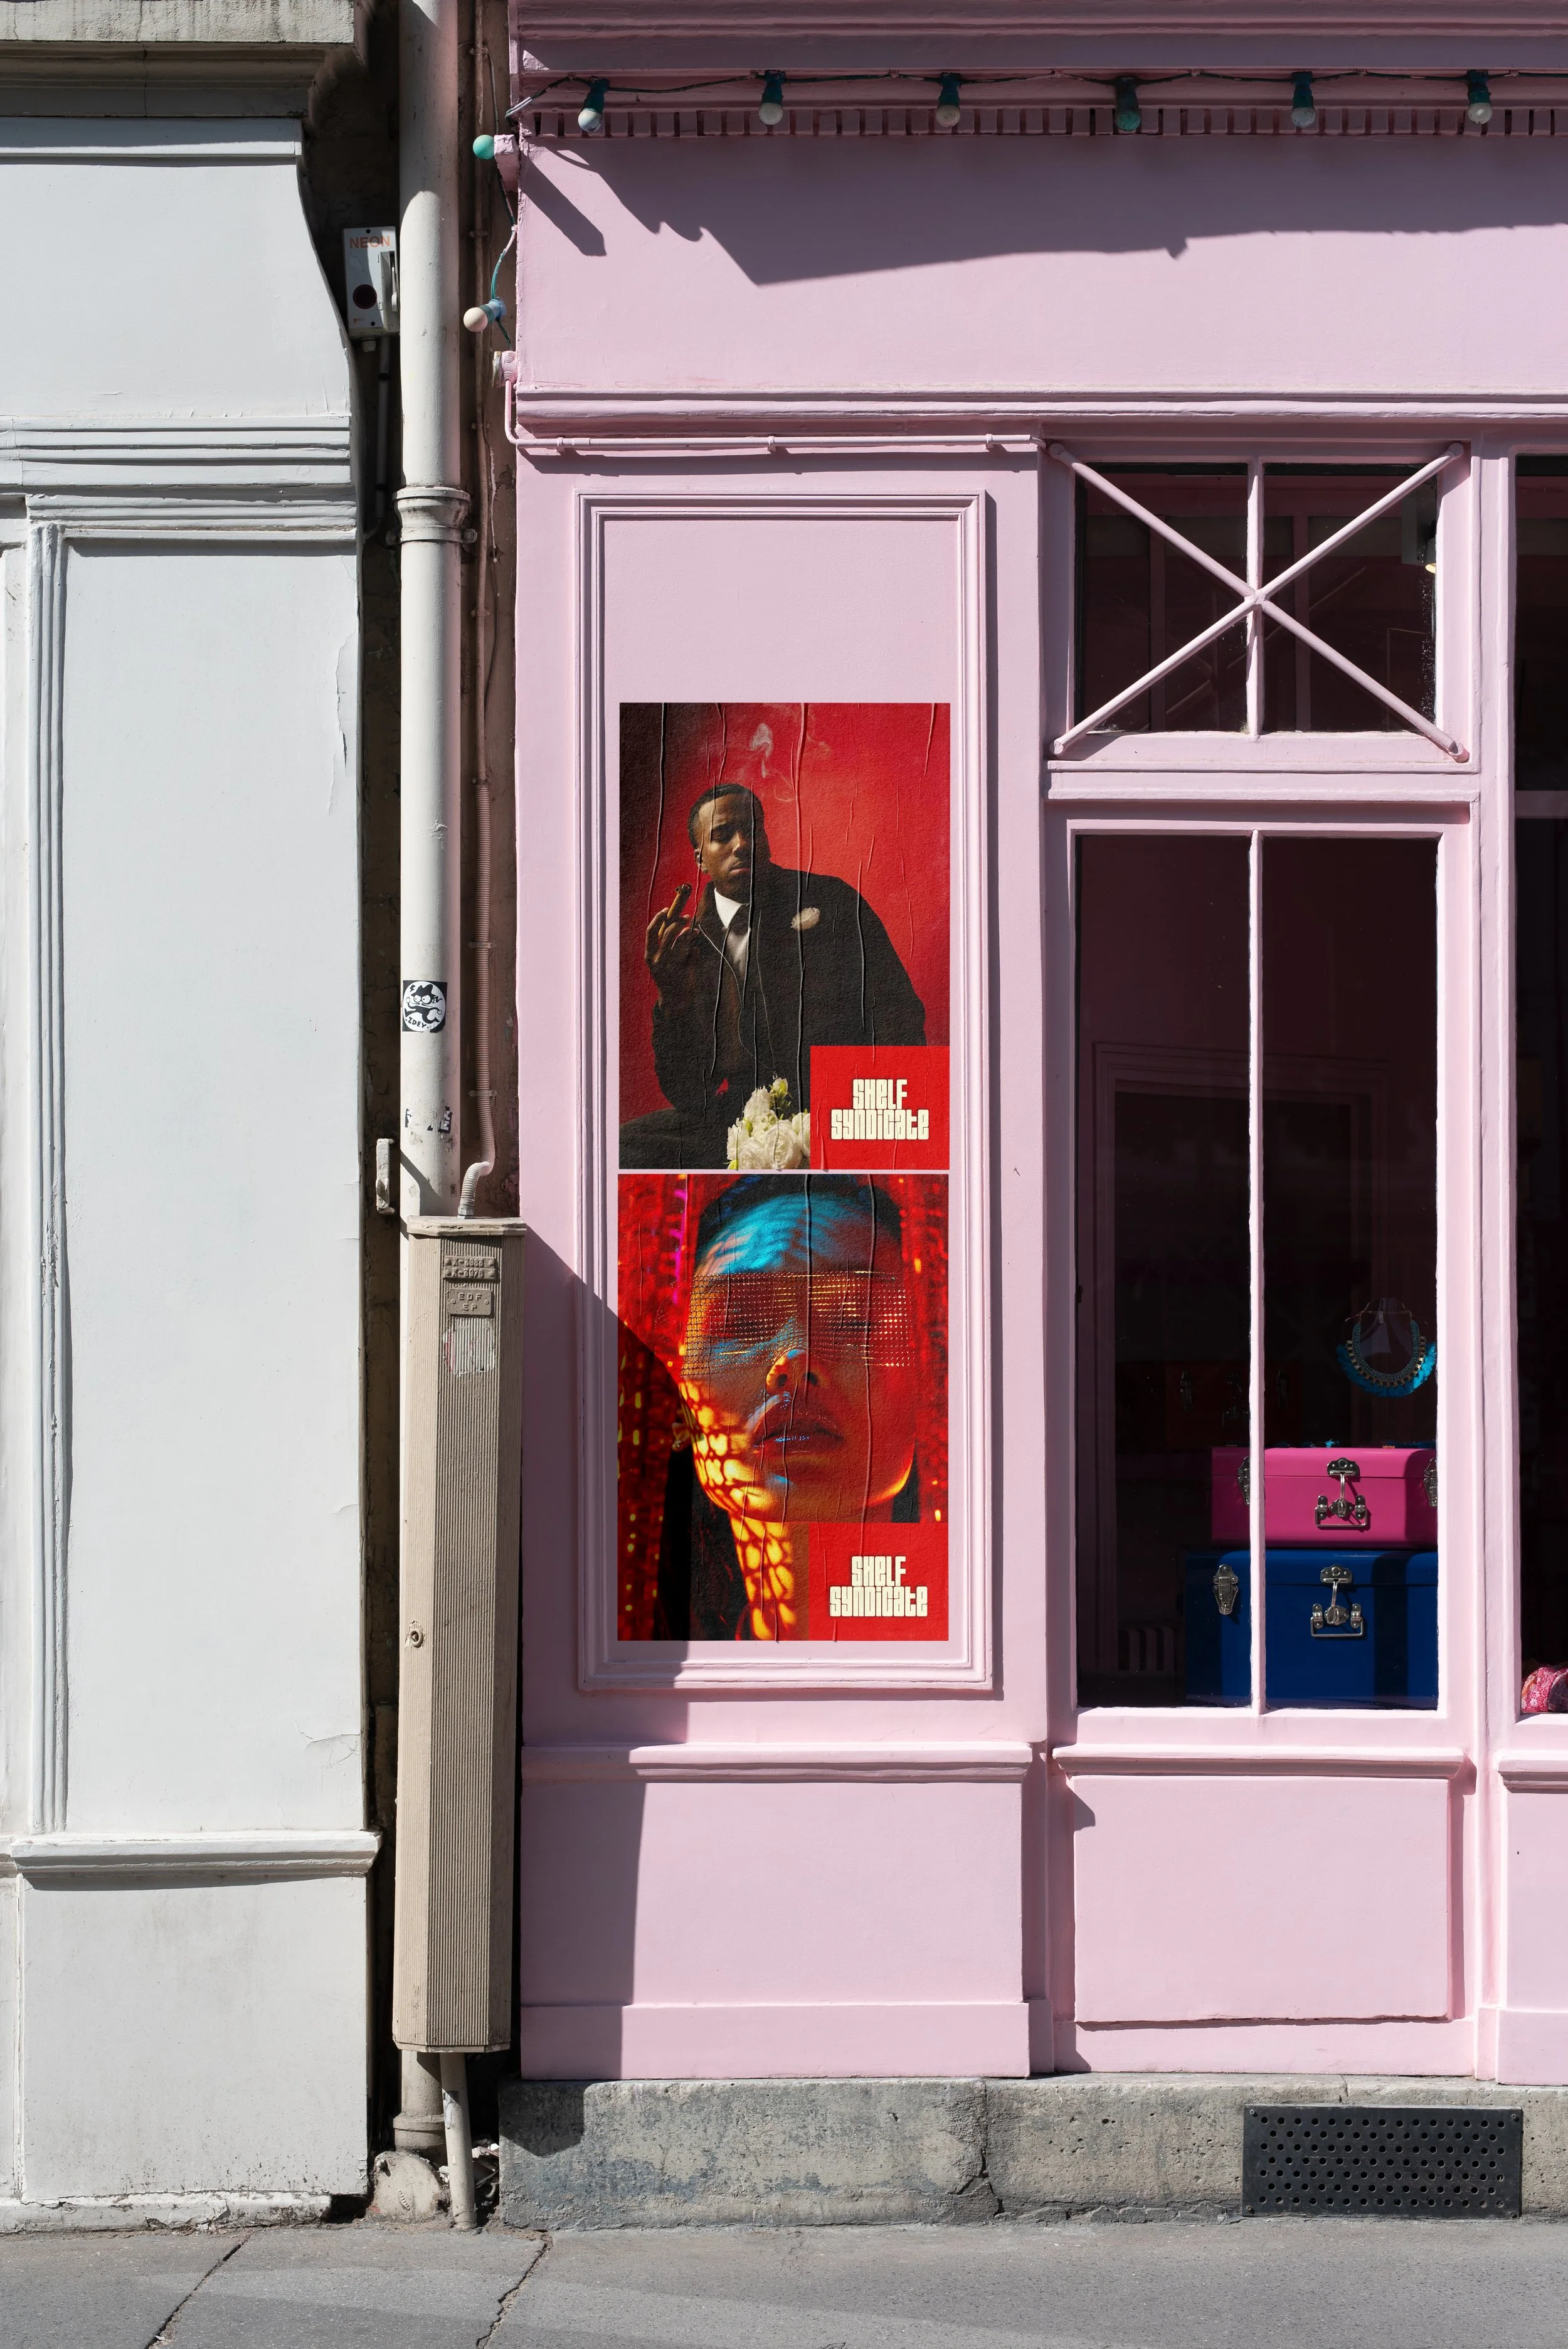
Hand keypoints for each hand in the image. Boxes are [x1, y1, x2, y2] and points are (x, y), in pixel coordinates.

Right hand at [646, 883, 702, 1005]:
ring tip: (695, 932)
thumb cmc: (667, 977)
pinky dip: (695, 949)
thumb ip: (665, 944)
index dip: (658, 918)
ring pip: (682, 942)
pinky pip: (692, 953)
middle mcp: (658, 960)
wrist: (675, 1000)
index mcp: (649, 956)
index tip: (666, 909)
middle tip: (687, 917)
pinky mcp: (684, 970)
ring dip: (690, 934)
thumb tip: (677, 924)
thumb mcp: (661, 960)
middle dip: (679, 922)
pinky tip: (695, 950)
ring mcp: (671, 966)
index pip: (650, 931)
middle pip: (669, 933)